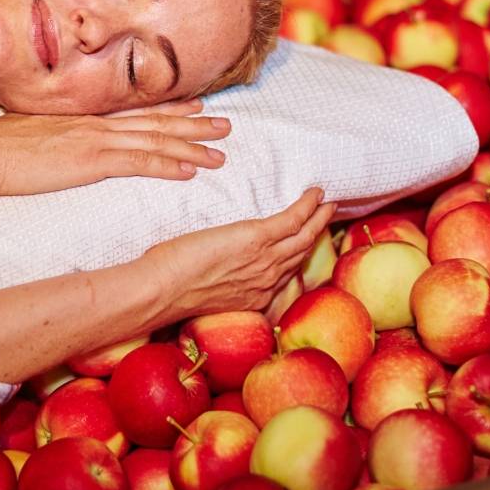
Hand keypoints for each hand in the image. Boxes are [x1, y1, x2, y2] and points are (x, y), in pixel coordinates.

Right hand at [0, 99, 230, 196]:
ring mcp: (97, 140)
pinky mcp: (92, 161)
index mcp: (85, 115)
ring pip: (156, 141)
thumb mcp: (34, 129)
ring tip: (220, 153)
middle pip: (156, 121)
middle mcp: (98, 122)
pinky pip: (139, 163)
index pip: (136, 109)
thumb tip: (63, 135)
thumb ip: (58, 131)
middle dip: (194, 124)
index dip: (171, 107)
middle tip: (225, 126)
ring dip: (192, 147)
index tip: (197, 105)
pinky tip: (190, 171)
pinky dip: (168, 165)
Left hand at [139, 188, 337, 319]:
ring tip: (327, 203)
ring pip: (303, 236)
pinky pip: (292, 220)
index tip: (305, 241)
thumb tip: (212, 262)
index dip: (298, 255)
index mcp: (254, 296)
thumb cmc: (170, 287)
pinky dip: (307, 206)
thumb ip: (217, 279)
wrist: (162, 290)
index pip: (285, 273)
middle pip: (301, 254)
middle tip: (327, 215)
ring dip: (319, 218)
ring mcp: (265, 260)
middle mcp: (266, 281)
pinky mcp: (256, 239)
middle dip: (316, 234)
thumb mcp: (202, 289)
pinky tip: (314, 193)